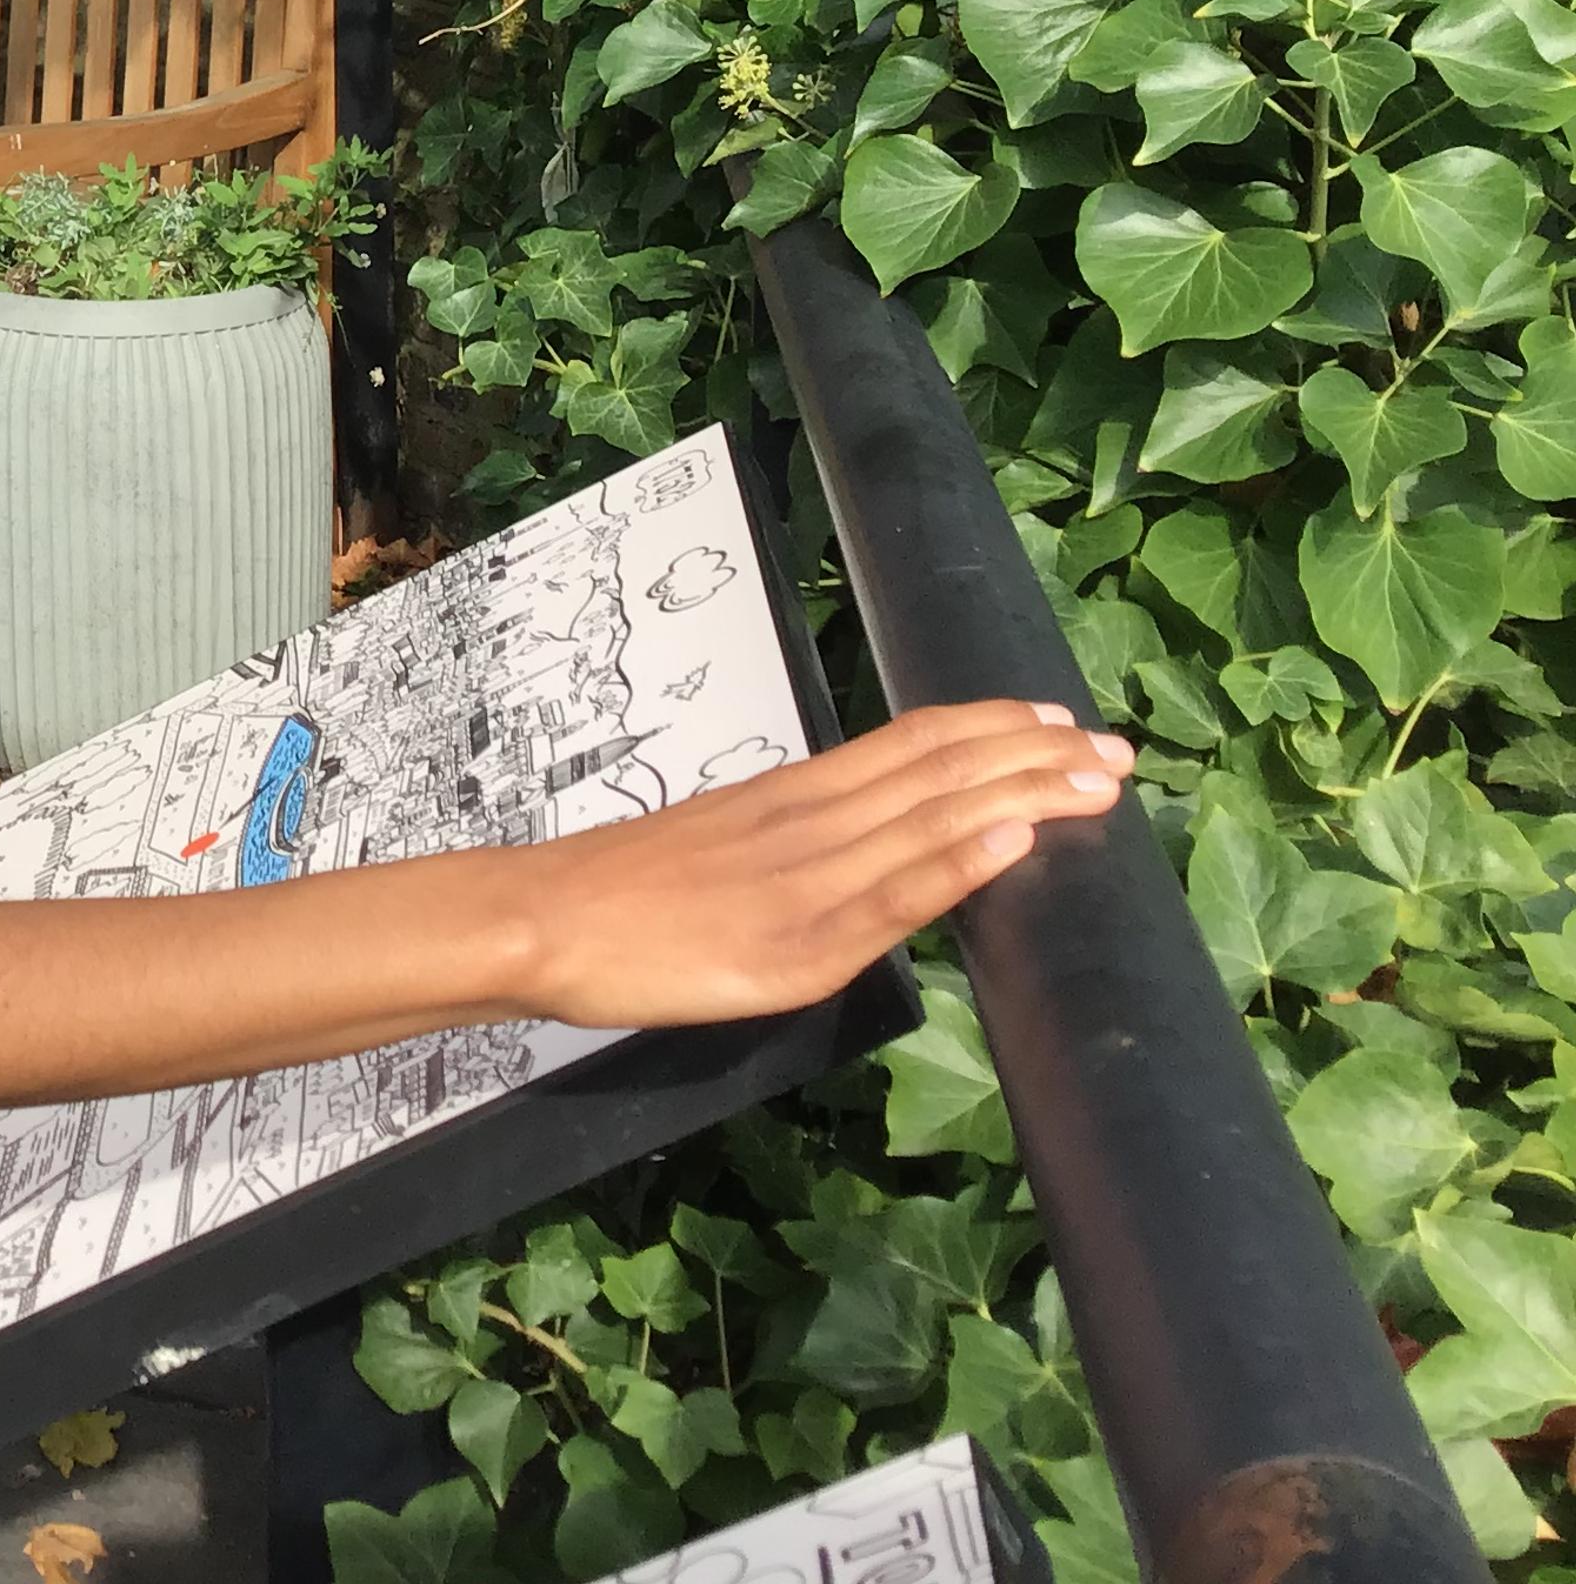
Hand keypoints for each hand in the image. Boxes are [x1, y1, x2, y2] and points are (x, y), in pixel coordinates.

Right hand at [517, 700, 1132, 1030]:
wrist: (541, 918)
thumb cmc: (617, 892)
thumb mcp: (716, 843)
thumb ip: (792, 840)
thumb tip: (857, 842)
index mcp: (791, 794)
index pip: (911, 742)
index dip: (994, 726)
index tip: (1062, 717)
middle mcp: (809, 821)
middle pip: (940, 770)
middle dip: (1038, 755)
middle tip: (1120, 748)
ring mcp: (808, 881)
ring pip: (933, 820)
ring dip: (1028, 794)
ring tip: (1100, 780)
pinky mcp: (798, 944)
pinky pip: (894, 896)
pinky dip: (960, 862)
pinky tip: (1016, 842)